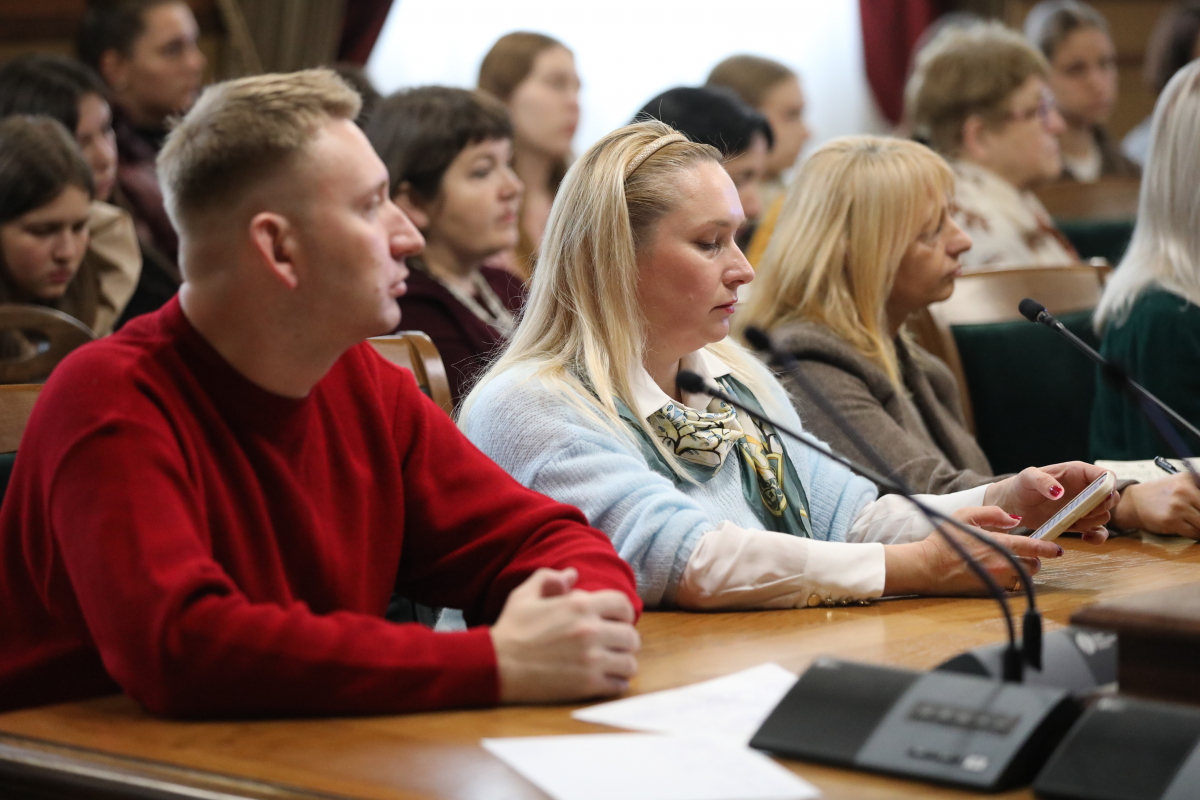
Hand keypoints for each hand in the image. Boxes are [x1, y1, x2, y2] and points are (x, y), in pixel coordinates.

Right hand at [491, 568, 639, 703]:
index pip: (623, 604)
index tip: (616, 621)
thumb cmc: (510, 629)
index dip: (623, 613)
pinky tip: (603, 680)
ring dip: (622, 662)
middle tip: (613, 645)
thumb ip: (549, 579)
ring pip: (630, 662)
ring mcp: (591, 659)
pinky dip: (615, 683)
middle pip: (631, 636)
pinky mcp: (587, 684)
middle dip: (624, 640)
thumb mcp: (524, 596)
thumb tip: (572, 574)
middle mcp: (590, 630)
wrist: (496, 665)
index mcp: (579, 605)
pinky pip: (619, 685)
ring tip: (611, 663)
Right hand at [884, 506, 1063, 595]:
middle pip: (1033, 566)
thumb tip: (1014, 519)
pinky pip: (1010, 589)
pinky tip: (1000, 576)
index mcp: (997, 543)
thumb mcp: (965, 515)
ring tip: (1012, 567)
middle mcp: (1001, 564)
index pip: (1032, 547)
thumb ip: (992, 514)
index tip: (1057, 550)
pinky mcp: (990, 591)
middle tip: (1026, 556)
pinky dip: (1011, 583)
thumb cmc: (943, 539)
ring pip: (1024, 579)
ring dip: (1023, 573)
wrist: (926, 566)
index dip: (1048, 548)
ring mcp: (996, 580)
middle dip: (1033, 561)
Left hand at [983, 462, 1117, 541]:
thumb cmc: (1023, 485)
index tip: (1102, 496)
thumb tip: (1059, 492)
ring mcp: (1084, 507)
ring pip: (1104, 515)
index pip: (1105, 476)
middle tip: (1082, 511)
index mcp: (1078, 472)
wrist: (1016, 504)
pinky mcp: (1080, 523)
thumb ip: (1042, 481)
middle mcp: (1086, 489)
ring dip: (1093, 521)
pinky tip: (1084, 537)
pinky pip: (1098, 532)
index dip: (1109, 486)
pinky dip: (1097, 537)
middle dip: (1102, 506)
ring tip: (1070, 520)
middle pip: (1111, 497)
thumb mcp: (1028, 478)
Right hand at [1112, 474, 1199, 537]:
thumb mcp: (1180, 483)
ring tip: (1195, 523)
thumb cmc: (1161, 494)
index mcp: (1188, 479)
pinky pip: (1194, 533)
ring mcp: (1177, 507)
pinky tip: (1191, 529)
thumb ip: (1198, 490)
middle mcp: (1183, 492)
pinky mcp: (1170, 522)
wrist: (1134, 502)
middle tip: (1198, 518)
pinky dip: (1196, 534)